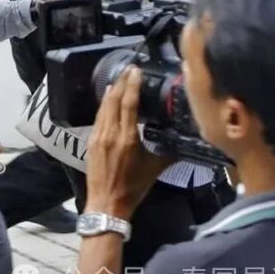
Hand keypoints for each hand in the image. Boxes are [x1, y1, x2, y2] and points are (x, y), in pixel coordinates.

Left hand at [84, 67, 173, 219]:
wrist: (106, 203)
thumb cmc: (132, 188)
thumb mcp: (154, 169)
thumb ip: (169, 152)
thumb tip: (185, 142)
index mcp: (127, 138)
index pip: (129, 104)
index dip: (132, 85)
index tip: (136, 71)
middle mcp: (110, 133)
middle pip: (113, 100)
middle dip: (121, 82)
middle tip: (129, 69)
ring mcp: (97, 136)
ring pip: (104, 107)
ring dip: (112, 91)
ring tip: (120, 79)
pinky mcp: (90, 141)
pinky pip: (98, 117)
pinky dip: (104, 105)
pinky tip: (108, 100)